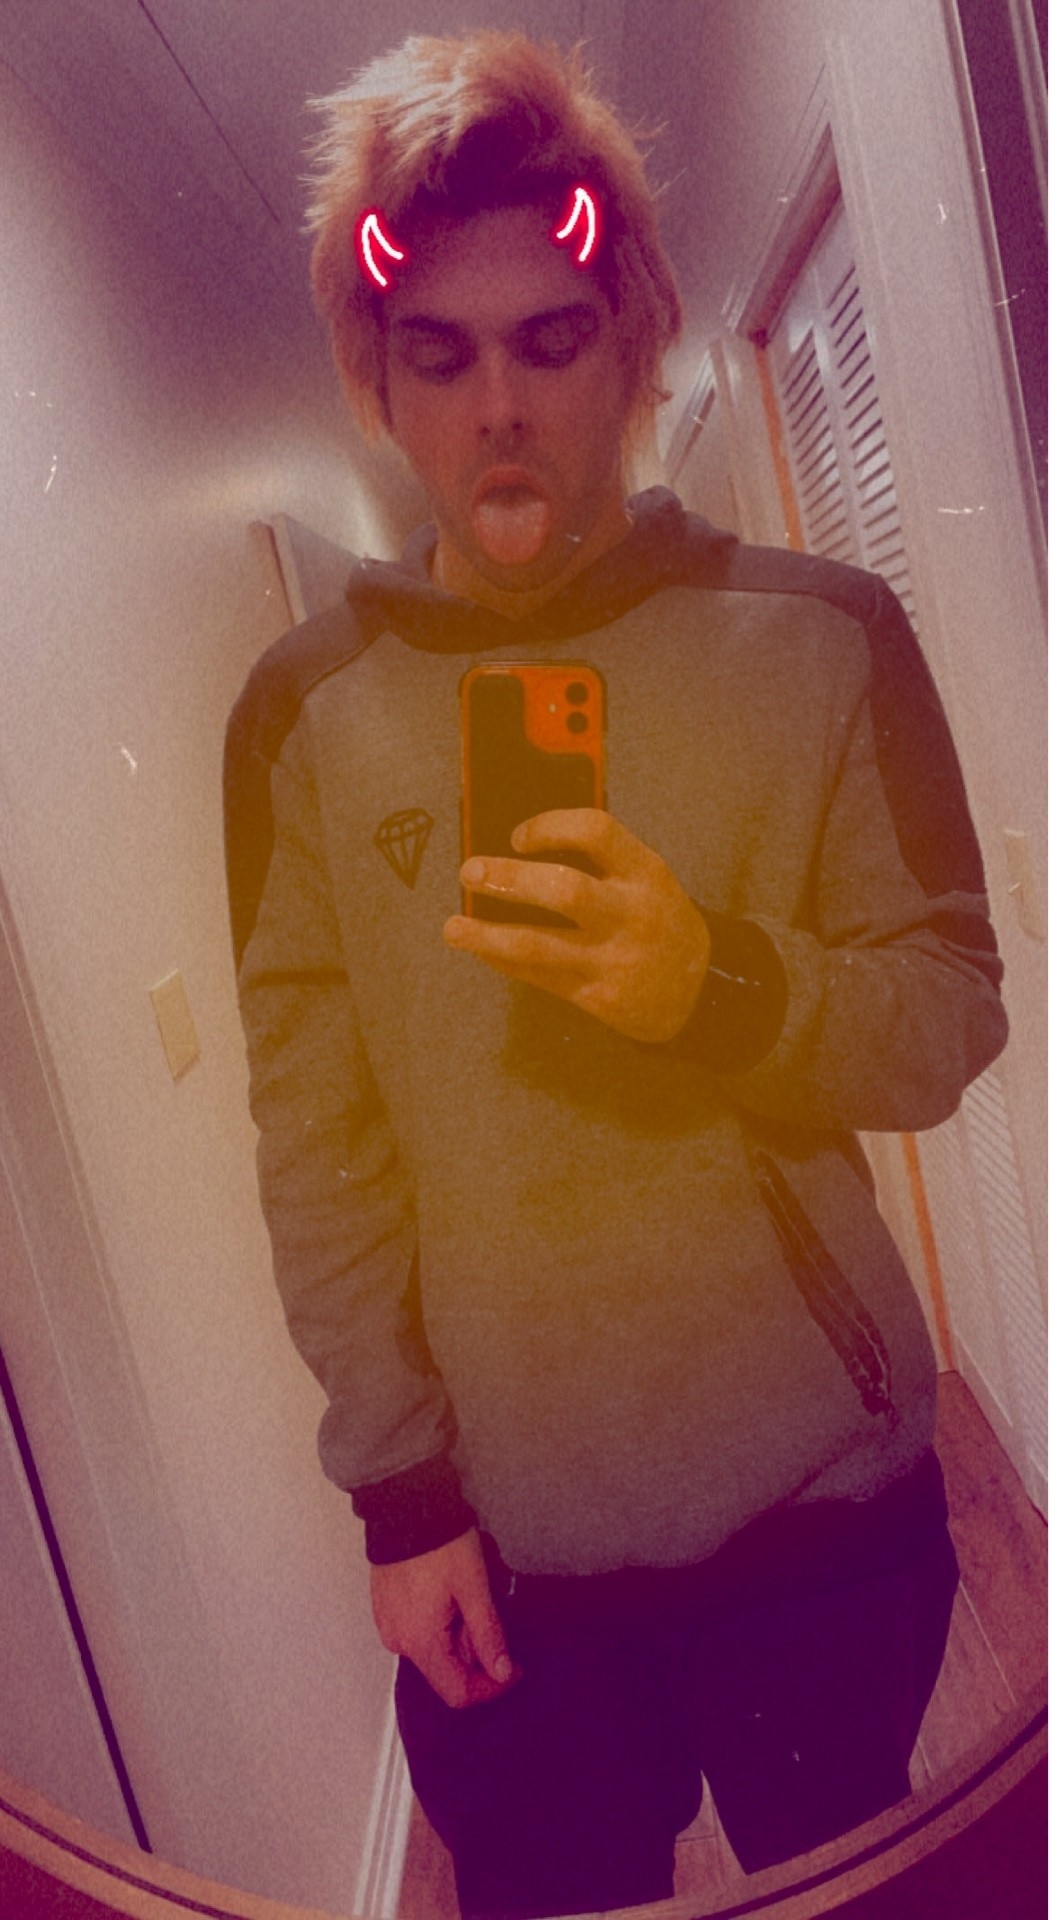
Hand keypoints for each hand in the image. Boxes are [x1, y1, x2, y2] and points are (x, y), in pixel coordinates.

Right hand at [370, 1527, 520, 1708]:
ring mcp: (390, 1625)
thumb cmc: (437, 1540)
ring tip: (466, 1596)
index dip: (491, 1686)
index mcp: (419, 1641)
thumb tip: (501, 1669)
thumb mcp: (474, 1588)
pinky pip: (419, 1632)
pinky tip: (449, 1594)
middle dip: (474, 1651)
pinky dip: (440, 1623)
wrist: (406, 1507)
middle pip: (446, 1671)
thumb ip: (488, 1634)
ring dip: (458, 1635)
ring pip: (434, 1651)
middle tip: (486, 1612)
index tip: (511, 1668)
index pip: (458, 1692)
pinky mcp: (388, 1611)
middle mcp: (399, 1640)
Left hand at [444, 809, 710, 1043]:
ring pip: (540, 946)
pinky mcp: (601, 998)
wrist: (701, 990)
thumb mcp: (647, 880)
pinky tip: (483, 950)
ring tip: (452, 928)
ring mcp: (616, 960)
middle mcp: (633, 914)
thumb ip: (600, 862)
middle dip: (509, 880)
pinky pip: (540, 977)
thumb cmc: (659, 921)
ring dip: (487, 936)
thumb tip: (516, 847)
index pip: (597, 832)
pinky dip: (504, 961)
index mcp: (646, 873)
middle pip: (564, 890)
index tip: (517, 836)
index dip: (550, 827)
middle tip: (469, 871)